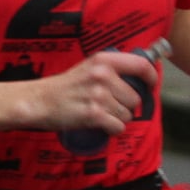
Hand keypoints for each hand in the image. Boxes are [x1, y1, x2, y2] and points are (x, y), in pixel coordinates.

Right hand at [25, 50, 155, 134]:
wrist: (38, 101)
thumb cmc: (63, 87)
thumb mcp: (87, 67)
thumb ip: (112, 69)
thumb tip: (141, 78)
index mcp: (103, 60)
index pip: (141, 65)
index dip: (151, 77)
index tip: (150, 85)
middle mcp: (102, 75)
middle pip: (136, 98)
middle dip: (126, 106)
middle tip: (108, 105)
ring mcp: (98, 95)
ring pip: (128, 114)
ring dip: (117, 118)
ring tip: (100, 113)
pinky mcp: (93, 114)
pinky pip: (118, 126)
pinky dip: (112, 129)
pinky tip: (100, 124)